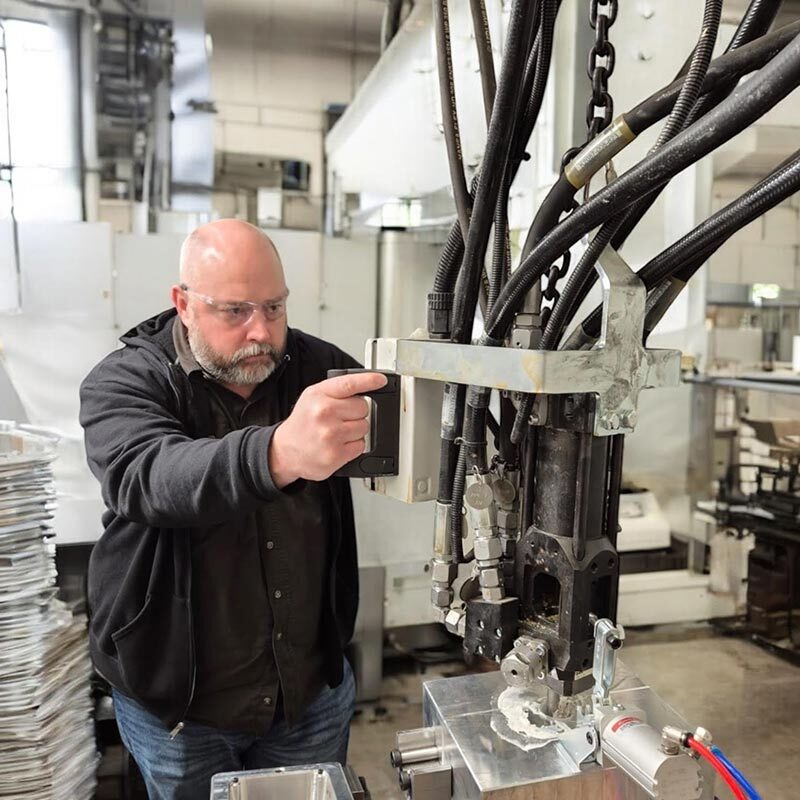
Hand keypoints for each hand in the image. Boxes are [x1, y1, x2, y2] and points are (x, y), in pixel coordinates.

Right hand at [269, 371, 387, 485]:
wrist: (285, 451)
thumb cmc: (303, 423)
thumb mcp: (313, 397)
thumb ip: (336, 390)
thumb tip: (364, 385)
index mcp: (318, 396)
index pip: (349, 384)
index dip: (369, 380)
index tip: (381, 380)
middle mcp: (324, 413)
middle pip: (363, 407)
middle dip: (356, 413)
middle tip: (341, 418)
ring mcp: (330, 435)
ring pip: (364, 427)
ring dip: (355, 430)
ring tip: (337, 432)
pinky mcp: (336, 455)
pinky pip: (361, 445)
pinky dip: (354, 445)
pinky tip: (338, 444)